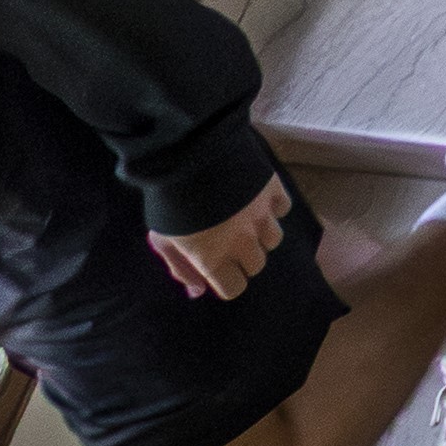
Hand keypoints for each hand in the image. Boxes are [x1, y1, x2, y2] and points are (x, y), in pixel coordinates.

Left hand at [150, 176, 294, 302]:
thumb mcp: (162, 239)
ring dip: (260, 234)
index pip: (234, 288)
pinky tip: (256, 199)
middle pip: (256, 265)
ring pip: (273, 239)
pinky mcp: (273, 191)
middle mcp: (242, 243)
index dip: (225, 280)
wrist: (187, 153)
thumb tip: (197, 292)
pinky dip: (273, 207)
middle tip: (229, 241)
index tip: (218, 268)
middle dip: (243, 258)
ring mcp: (261, 216)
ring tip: (245, 220)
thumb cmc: (169, 200)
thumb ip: (180, 268)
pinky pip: (283, 208)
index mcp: (213, 259)